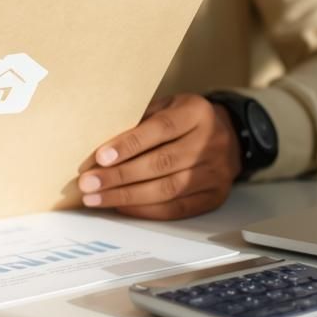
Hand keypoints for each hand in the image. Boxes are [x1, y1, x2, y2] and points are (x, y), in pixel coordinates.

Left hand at [75, 94, 241, 219]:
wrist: (228, 137)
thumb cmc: (184, 120)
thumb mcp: (166, 106)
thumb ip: (140, 121)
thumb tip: (100, 148)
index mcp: (197, 112)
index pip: (161, 128)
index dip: (129, 144)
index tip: (100, 157)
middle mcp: (211, 142)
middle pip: (162, 163)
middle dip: (120, 176)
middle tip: (88, 183)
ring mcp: (216, 172)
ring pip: (167, 189)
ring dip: (127, 196)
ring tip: (96, 198)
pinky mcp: (214, 196)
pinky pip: (176, 208)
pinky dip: (146, 210)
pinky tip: (121, 207)